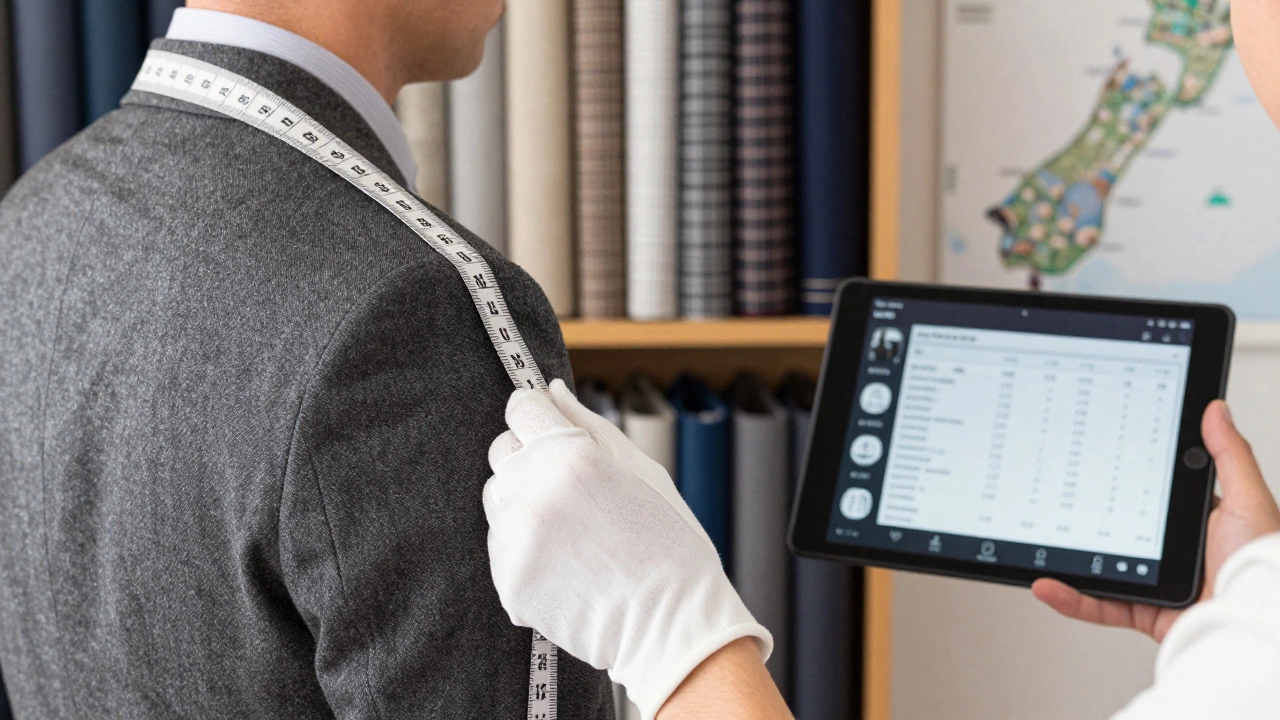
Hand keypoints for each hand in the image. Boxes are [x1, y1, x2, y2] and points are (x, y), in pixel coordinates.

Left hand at [484, 380, 771, 719]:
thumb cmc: (668, 542)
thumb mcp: (642, 470)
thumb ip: (589, 425)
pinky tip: (566, 565)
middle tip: (574, 492)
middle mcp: (535, 491)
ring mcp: (517, 539)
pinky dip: (526, 552)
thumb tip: (551, 390)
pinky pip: (502, 547)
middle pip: (502, 453)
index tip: (547, 427)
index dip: (536, 416)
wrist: (672, 624)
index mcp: (572, 455)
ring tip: (573, 533)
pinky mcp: (509, 580)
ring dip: (524, 506)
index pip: (521, 410)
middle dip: (530, 461)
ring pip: (498, 501)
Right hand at [1032, 400, 1279, 641]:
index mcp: (1198, 524)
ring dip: (1068, 560)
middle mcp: (1174, 554)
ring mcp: (1157, 584)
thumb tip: (1214, 410)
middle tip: (1056, 497)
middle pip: (1118, 530)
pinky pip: (1100, 605)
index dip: (1123, 478)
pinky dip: (1071, 598)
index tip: (1095, 461)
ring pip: (1101, 568)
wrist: (1254, 624)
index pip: (1152, 495)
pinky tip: (1048, 583)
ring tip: (1041, 544)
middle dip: (1084, 517)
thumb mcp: (1246, 500)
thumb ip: (1229, 456)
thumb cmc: (1261, 568)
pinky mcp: (1145, 613)